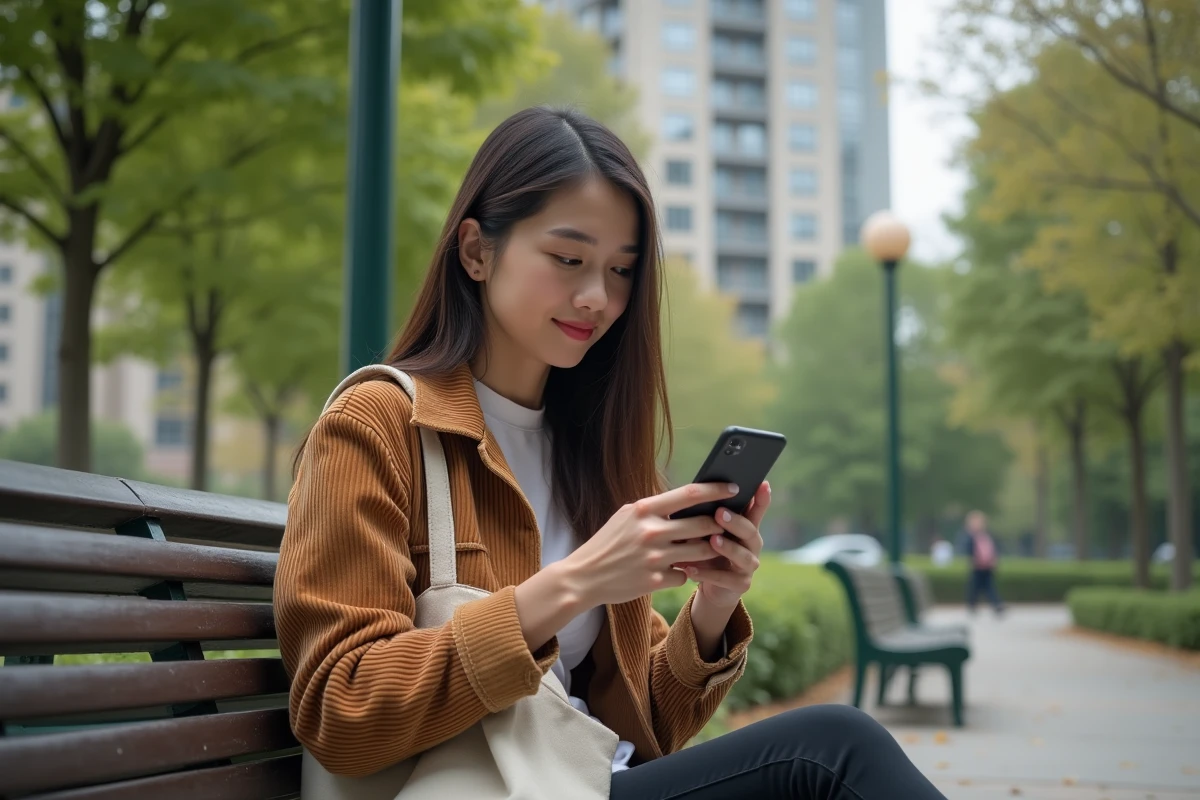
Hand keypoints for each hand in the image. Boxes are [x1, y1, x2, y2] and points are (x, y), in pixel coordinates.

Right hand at [563, 482, 739, 607]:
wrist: (584, 577)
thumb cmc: (608, 543)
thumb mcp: (626, 517)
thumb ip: (654, 509)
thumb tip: (686, 501)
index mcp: (643, 510)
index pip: (689, 494)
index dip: (715, 490)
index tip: (733, 487)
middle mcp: (651, 532)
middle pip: (702, 525)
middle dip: (720, 525)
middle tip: (728, 524)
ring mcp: (654, 558)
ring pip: (700, 552)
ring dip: (708, 551)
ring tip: (709, 548)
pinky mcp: (655, 581)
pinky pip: (684, 575)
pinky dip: (684, 573)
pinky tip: (674, 571)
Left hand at [681, 481, 769, 610]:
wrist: (709, 584)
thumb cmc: (707, 550)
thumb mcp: (706, 532)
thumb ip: (706, 517)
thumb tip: (693, 495)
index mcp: (746, 528)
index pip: (756, 510)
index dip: (762, 499)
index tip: (763, 484)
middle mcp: (752, 545)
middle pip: (750, 531)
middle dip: (736, 521)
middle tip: (720, 513)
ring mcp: (749, 566)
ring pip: (742, 556)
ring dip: (727, 547)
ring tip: (712, 541)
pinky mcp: (741, 585)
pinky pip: (725, 579)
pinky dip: (707, 574)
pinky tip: (691, 569)